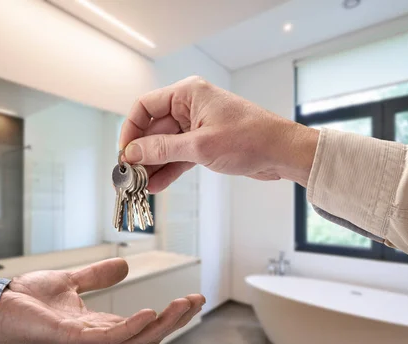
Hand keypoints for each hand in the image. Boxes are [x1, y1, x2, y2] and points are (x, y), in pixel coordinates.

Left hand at [0, 258, 204, 343]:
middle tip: (197, 301)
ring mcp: (87, 343)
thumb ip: (98, 276)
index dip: (169, 314)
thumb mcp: (73, 281)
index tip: (192, 298)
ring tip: (184, 305)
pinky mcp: (73, 340)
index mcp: (100, 326)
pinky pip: (110, 337)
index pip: (144, 324)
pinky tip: (150, 312)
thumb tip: (125, 266)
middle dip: (176, 320)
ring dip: (164, 323)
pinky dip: (133, 327)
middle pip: (147, 334)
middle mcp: (98, 339)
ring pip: (136, 338)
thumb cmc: (29, 299)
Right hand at [119, 76, 318, 191]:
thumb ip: (163, 149)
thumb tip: (133, 153)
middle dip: (141, 152)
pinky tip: (157, 185)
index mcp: (188, 94)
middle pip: (153, 128)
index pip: (145, 106)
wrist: (282, 153)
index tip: (125, 152)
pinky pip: (179, 156)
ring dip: (153, 164)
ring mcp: (197, 126)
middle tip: (130, 174)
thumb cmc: (250, 138)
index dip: (131, 129)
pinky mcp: (204, 144)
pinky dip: (169, 170)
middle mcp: (190, 107)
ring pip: (165, 145)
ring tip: (140, 185)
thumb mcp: (200, 145)